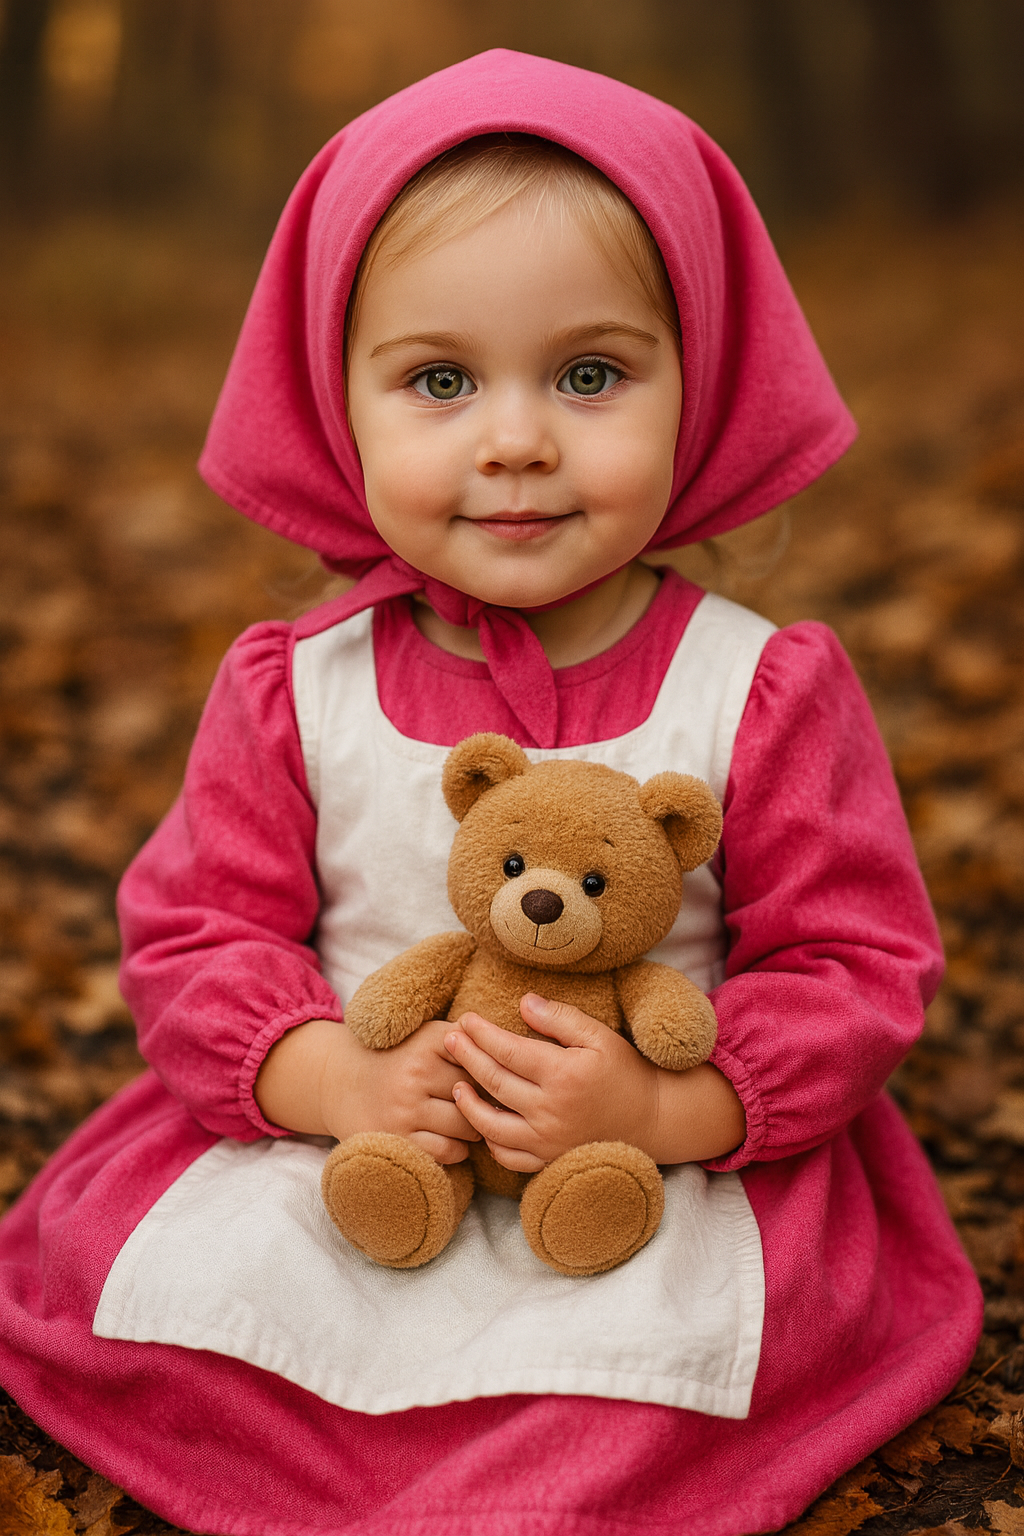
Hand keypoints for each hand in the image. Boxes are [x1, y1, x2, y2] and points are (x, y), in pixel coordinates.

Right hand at [254, 1016, 481, 1164]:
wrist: (341, 1082)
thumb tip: (509, 1041)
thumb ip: (465, 1035)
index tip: (498, 1076)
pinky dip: (459, 1149)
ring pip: (468, 1126)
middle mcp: (416, 1074)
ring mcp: (406, 1110)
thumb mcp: (426, 1035)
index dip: (494, 1071)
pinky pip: (449, 1151)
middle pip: (479, 1094)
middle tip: (491, 1104)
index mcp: (428, 1042)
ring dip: (476, 1127)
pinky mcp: (399, 1140)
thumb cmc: (399, 1057)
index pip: (483, 1059)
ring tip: (472, 1122)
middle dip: (488, 1101)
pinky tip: (454, 1139)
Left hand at [444, 993, 745, 1170]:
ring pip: (492, 1124)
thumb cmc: (624, 1072)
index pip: (508, 1050)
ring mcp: (547, 1140)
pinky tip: (482, 1123)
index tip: (466, 1019)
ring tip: (456, 1083)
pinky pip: (508, 1156)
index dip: (482, 1033)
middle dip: (467, 1057)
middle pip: (494, 1082)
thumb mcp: (599, 1036)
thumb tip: (523, 1003)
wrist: (652, 1119)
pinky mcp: (548, 1160)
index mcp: (563, 1074)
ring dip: (468, 1103)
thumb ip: (560, 1018)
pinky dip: (490, 1141)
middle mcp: (550, 1110)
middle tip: (449, 1040)